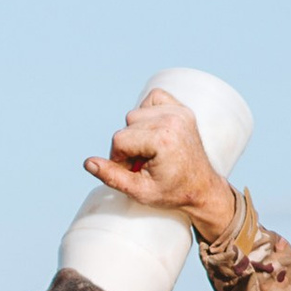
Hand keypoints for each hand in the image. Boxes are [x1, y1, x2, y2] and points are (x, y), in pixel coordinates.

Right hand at [84, 89, 233, 242]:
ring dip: (137, 131)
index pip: (119, 140)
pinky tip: (154, 131)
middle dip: (129, 145)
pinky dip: (147, 113)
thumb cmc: (172, 192)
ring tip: (151, 151)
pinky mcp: (182, 109)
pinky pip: (153, 98)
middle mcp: (173, 120)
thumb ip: (112, 177)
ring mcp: (180, 112)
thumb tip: (88, 163)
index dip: (119, 159)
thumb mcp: (140, 191)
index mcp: (163, 139)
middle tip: (144, 163)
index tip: (133, 172)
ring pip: (136, 113)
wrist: (202, 188)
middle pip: (127, 124)